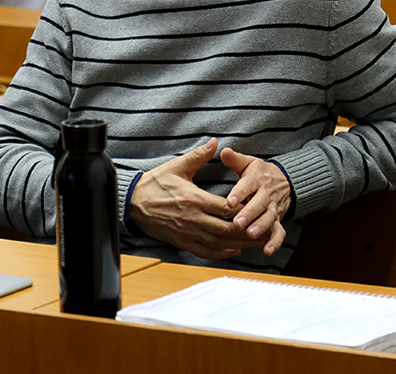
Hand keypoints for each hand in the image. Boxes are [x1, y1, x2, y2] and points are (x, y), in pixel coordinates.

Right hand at [130, 138, 262, 259]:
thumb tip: (215, 142)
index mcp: (193, 199)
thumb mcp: (177, 166)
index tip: (256, 208)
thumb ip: (199, 156)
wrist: (132, 202)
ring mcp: (187, 233)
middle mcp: (192, 218)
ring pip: (218, 243)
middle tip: (264, 230)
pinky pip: (205, 252)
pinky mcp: (182, 242)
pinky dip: (222, 253)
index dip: (242, 210)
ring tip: (256, 243)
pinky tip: (234, 250)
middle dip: (247, 232)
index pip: (225, 208)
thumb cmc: (155, 183)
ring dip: (239, 245)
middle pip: (226, 229)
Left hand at [221, 149, 292, 255]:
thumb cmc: (258, 173)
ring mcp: (274, 208)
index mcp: (257, 179)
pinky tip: (267, 250)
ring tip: (250, 234)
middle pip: (259, 204)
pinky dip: (274, 242)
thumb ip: (235, 159)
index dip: (239, 193)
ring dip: (260, 227)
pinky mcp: (278, 220)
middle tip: (238, 223)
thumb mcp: (248, 163)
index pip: (247, 186)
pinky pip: (279, 232)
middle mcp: (267, 194)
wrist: (285, 180)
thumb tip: (223, 151)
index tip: (230, 201)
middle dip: (249, 214)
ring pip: (269, 218)